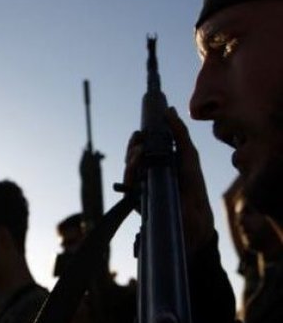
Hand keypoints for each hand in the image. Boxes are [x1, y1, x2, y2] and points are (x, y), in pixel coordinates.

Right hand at [122, 107, 214, 253]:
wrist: (194, 213)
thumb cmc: (194, 184)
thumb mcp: (189, 154)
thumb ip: (179, 132)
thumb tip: (169, 109)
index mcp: (160, 159)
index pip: (144, 144)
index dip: (140, 136)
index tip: (142, 128)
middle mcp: (149, 170)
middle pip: (133, 152)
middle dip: (134, 143)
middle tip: (139, 136)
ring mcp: (143, 183)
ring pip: (129, 164)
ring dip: (132, 154)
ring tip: (140, 150)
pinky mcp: (137, 196)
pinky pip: (128, 181)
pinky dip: (130, 170)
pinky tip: (136, 163)